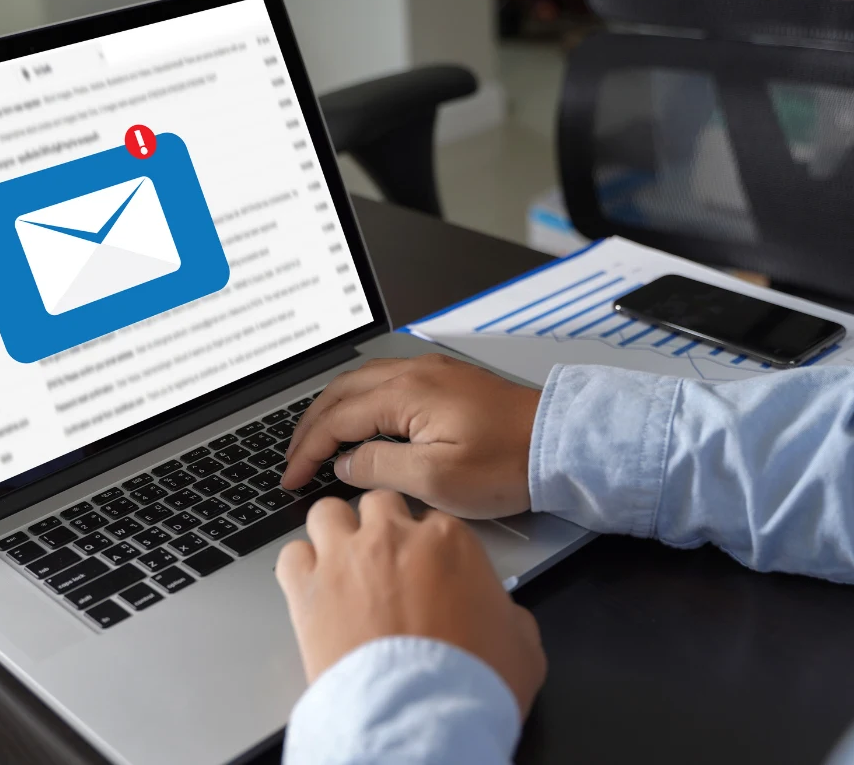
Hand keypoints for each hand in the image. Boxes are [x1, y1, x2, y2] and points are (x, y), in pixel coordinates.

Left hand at [276, 490, 546, 715]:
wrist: (418, 718)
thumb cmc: (471, 684)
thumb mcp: (521, 644)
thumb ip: (508, 613)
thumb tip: (502, 615)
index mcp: (448, 541)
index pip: (434, 521)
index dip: (429, 547)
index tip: (428, 571)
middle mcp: (392, 538)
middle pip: (379, 504)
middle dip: (380, 527)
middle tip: (384, 561)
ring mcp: (344, 559)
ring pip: (327, 512)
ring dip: (334, 532)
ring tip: (342, 564)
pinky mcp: (306, 591)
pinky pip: (291, 555)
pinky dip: (300, 567)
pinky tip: (313, 589)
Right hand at [282, 354, 539, 519]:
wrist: (561, 443)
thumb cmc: (509, 463)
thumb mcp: (436, 478)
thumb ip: (379, 468)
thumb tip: (344, 463)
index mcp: (405, 393)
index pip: (336, 419)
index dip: (307, 450)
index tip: (291, 477)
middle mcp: (413, 374)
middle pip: (340, 392)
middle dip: (310, 426)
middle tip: (294, 459)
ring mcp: (432, 373)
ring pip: (361, 384)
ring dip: (332, 411)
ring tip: (318, 442)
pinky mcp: (447, 382)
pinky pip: (386, 384)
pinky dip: (359, 404)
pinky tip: (360, 424)